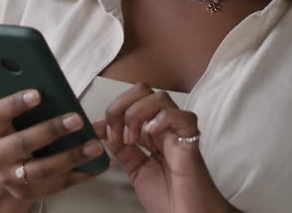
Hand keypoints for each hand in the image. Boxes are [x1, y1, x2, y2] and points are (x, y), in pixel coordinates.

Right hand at [0, 88, 106, 212]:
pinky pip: (57, 185)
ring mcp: (12, 177)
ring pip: (44, 169)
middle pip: (24, 143)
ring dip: (72, 157)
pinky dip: (79, 174)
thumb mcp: (8, 113)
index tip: (37, 92)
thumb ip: (14, 90)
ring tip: (95, 145)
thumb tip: (27, 63)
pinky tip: (97, 164)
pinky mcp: (29, 193)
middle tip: (77, 119)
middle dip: (52, 130)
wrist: (1, 170)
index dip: (16, 103)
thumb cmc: (11, 130)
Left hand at [97, 83, 234, 212]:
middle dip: (121, 106)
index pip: (130, 101)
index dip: (112, 111)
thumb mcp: (136, 170)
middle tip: (116, 132)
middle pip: (143, 91)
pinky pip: (183, 117)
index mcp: (151, 133)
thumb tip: (103, 130)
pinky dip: (163, 119)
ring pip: (160, 98)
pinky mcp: (191, 143)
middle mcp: (165, 129)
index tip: (100, 132)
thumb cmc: (170, 199)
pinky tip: (152, 133)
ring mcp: (178, 133)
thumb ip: (123, 150)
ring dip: (138, 114)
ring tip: (132, 138)